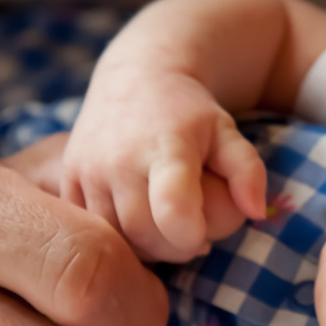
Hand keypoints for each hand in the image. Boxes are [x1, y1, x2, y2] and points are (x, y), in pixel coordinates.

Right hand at [59, 0, 325, 264]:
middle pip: (143, 234)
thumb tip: (258, 212)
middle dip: (171, 247)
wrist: (133, 78)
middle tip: (187, 235)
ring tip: (161, 227)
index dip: (191, 235)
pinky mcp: (67, 180)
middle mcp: (119, 160)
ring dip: (142, 246)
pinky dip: (113, 238)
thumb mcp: (227, 132)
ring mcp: (88, 171)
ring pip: (112, 237)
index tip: (202, 233)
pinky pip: (88, 229)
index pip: (173, 212)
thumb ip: (248, 171)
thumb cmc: (190, 114)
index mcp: (165, 147)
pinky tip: (134, 223)